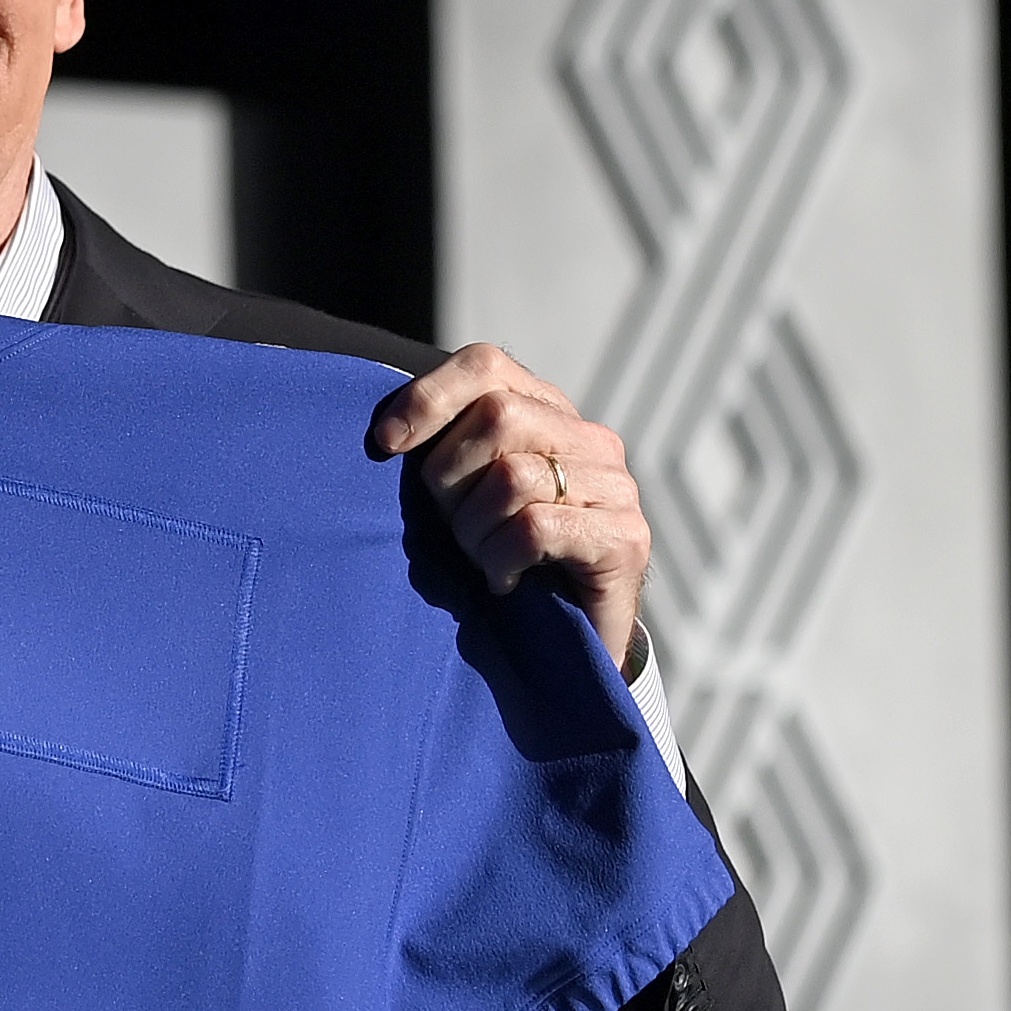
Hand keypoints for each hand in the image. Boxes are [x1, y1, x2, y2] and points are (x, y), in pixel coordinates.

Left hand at [370, 344, 650, 670]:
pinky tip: (503, 581)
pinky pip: (536, 527)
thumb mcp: (464, 496)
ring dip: (474, 531)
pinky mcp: (625, 538)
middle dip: (451, 478)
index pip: (486, 364)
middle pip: (496, 418)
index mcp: (549, 413)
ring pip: (512, 477)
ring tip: (480, 560)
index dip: (428, 396)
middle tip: (452, 528)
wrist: (566, 647)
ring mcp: (615, 487)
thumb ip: (445, 450)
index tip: (385, 444)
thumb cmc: (503, 563)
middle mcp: (590, 439)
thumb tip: (387, 433)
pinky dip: (501, 559)